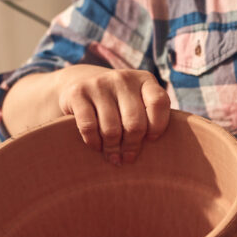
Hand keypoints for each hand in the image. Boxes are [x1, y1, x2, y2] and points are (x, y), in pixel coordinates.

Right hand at [56, 65, 170, 164]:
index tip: (151, 140)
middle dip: (132, 146)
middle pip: (134, 123)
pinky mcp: (78, 92)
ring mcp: (100, 83)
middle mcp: (123, 78)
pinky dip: (94, 142)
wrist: (83, 83)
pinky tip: (97, 147)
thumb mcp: (140, 102)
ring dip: (113, 149)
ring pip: (111, 129)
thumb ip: (151, 118)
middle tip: (129, 158)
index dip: (157, 126)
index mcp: (145, 80)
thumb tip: (158, 151)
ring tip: (114, 158)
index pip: (158, 103)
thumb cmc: (121, 103)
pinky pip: (89, 127)